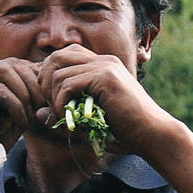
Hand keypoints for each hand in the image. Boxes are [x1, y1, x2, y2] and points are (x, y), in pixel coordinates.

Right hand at [0, 58, 46, 183]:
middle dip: (34, 85)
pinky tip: (20, 124)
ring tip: (32, 116)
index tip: (48, 100)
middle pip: (12, 63)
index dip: (35, 78)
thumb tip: (49, 93)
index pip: (15, 64)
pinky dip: (16, 107)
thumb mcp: (12, 121)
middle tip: (44, 108)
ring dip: (25, 94)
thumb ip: (26, 105)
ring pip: (6, 72)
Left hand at [35, 45, 171, 154]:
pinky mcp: (104, 77)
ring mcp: (104, 66)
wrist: (153, 136)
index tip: (54, 102)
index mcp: (103, 66)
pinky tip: (69, 118)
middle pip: (56, 56)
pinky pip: (68, 84)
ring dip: (53, 97)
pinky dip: (61, 103)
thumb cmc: (128, 133)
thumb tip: (39, 113)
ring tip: (64, 116)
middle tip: (53, 107)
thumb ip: (66, 115)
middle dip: (46, 82)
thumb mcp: (90, 123)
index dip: (52, 77)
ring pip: (58, 71)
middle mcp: (103, 60)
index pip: (65, 56)